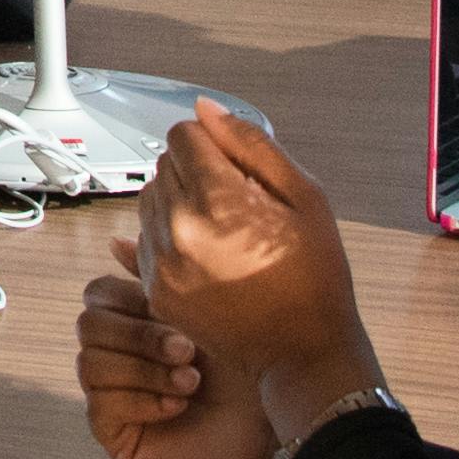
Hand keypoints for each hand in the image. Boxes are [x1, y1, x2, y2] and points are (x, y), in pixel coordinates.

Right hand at [77, 266, 276, 458]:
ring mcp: (114, 395)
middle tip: (189, 351)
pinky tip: (179, 407)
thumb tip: (114, 242)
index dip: (128, 299)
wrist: (278, 428)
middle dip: (140, 336)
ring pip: (90, 364)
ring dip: (146, 371)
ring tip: (192, 383)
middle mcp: (119, 355)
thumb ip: (161, 276)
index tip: (173, 311)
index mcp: (138, 320)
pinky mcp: (116, 433)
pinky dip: (141, 402)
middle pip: (88, 325)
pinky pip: (99, 406)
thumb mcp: (207, 310)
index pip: (97, 293)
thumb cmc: (255, 368)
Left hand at [134, 104, 387, 444]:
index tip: (235, 167)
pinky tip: (206, 254)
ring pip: (149, 200)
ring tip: (221, 230)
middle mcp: (179, 228)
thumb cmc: (314, 273)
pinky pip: (144, 239)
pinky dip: (169, 238)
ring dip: (178, 203)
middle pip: (163, 165)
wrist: (303, 349)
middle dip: (195, 173)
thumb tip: (205, 109)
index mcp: (217, 198)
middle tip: (235, 203)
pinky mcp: (155, 290)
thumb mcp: (305, 195)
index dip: (211, 144)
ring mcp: (162, 263)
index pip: (182, 135)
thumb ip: (251, 143)